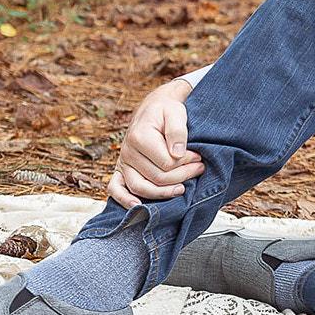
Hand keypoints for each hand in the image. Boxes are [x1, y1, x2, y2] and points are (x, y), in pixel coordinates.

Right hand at [107, 78, 203, 207]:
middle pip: (156, 177)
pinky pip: (115, 188)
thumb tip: (178, 154)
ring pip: (140, 187)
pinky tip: (137, 205)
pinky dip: (124, 199)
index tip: (199, 157)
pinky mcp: (120, 169)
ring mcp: (123, 162)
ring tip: (183, 189)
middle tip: (199, 168)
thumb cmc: (166, 111)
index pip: (166, 163)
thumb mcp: (176, 112)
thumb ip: (178, 131)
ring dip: (163, 192)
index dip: (186, 163)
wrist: (153, 108)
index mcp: (140, 137)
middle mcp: (128, 152)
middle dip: (182, 176)